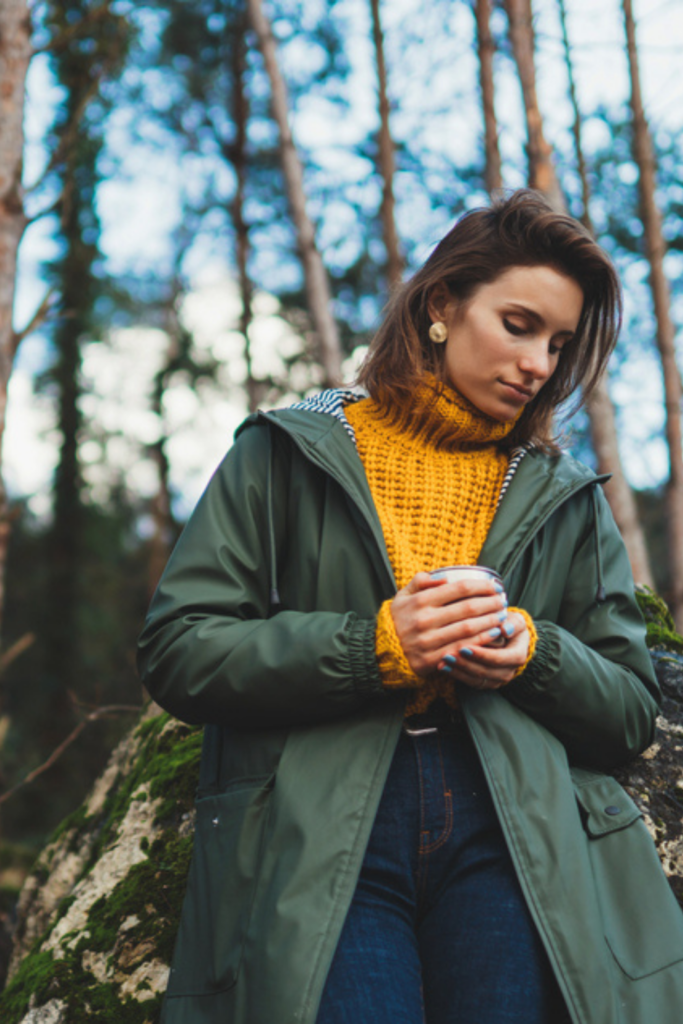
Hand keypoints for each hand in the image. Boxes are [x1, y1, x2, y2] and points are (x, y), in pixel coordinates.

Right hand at [390, 571, 508, 676]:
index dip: (482, 586)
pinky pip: (462, 648)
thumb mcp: (402, 596)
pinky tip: (493, 634)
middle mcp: (424, 620)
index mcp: (420, 601)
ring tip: (502, 616)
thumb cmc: (399, 620)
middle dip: (491, 603)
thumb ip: (420, 581)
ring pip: (468, 629)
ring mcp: (428, 641)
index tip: (495, 585)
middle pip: (468, 608)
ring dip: (490, 621)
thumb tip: (444, 577)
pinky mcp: (432, 659)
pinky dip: (481, 641)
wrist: (383, 651)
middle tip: (503, 600)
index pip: (459, 589)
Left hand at [440, 611, 530, 690]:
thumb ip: (513, 623)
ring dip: (458, 670)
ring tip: (442, 660)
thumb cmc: (509, 624)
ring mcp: (496, 679)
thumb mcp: (515, 621)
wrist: (506, 636)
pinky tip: (442, 666)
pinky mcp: (484, 682)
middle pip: (485, 671)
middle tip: (447, 654)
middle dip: (465, 664)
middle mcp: (508, 671)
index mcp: (517, 656)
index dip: (482, 654)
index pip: (499, 658)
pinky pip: (469, 682)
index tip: (465, 648)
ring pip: (476, 679)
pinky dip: (455, 674)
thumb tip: (505, 629)